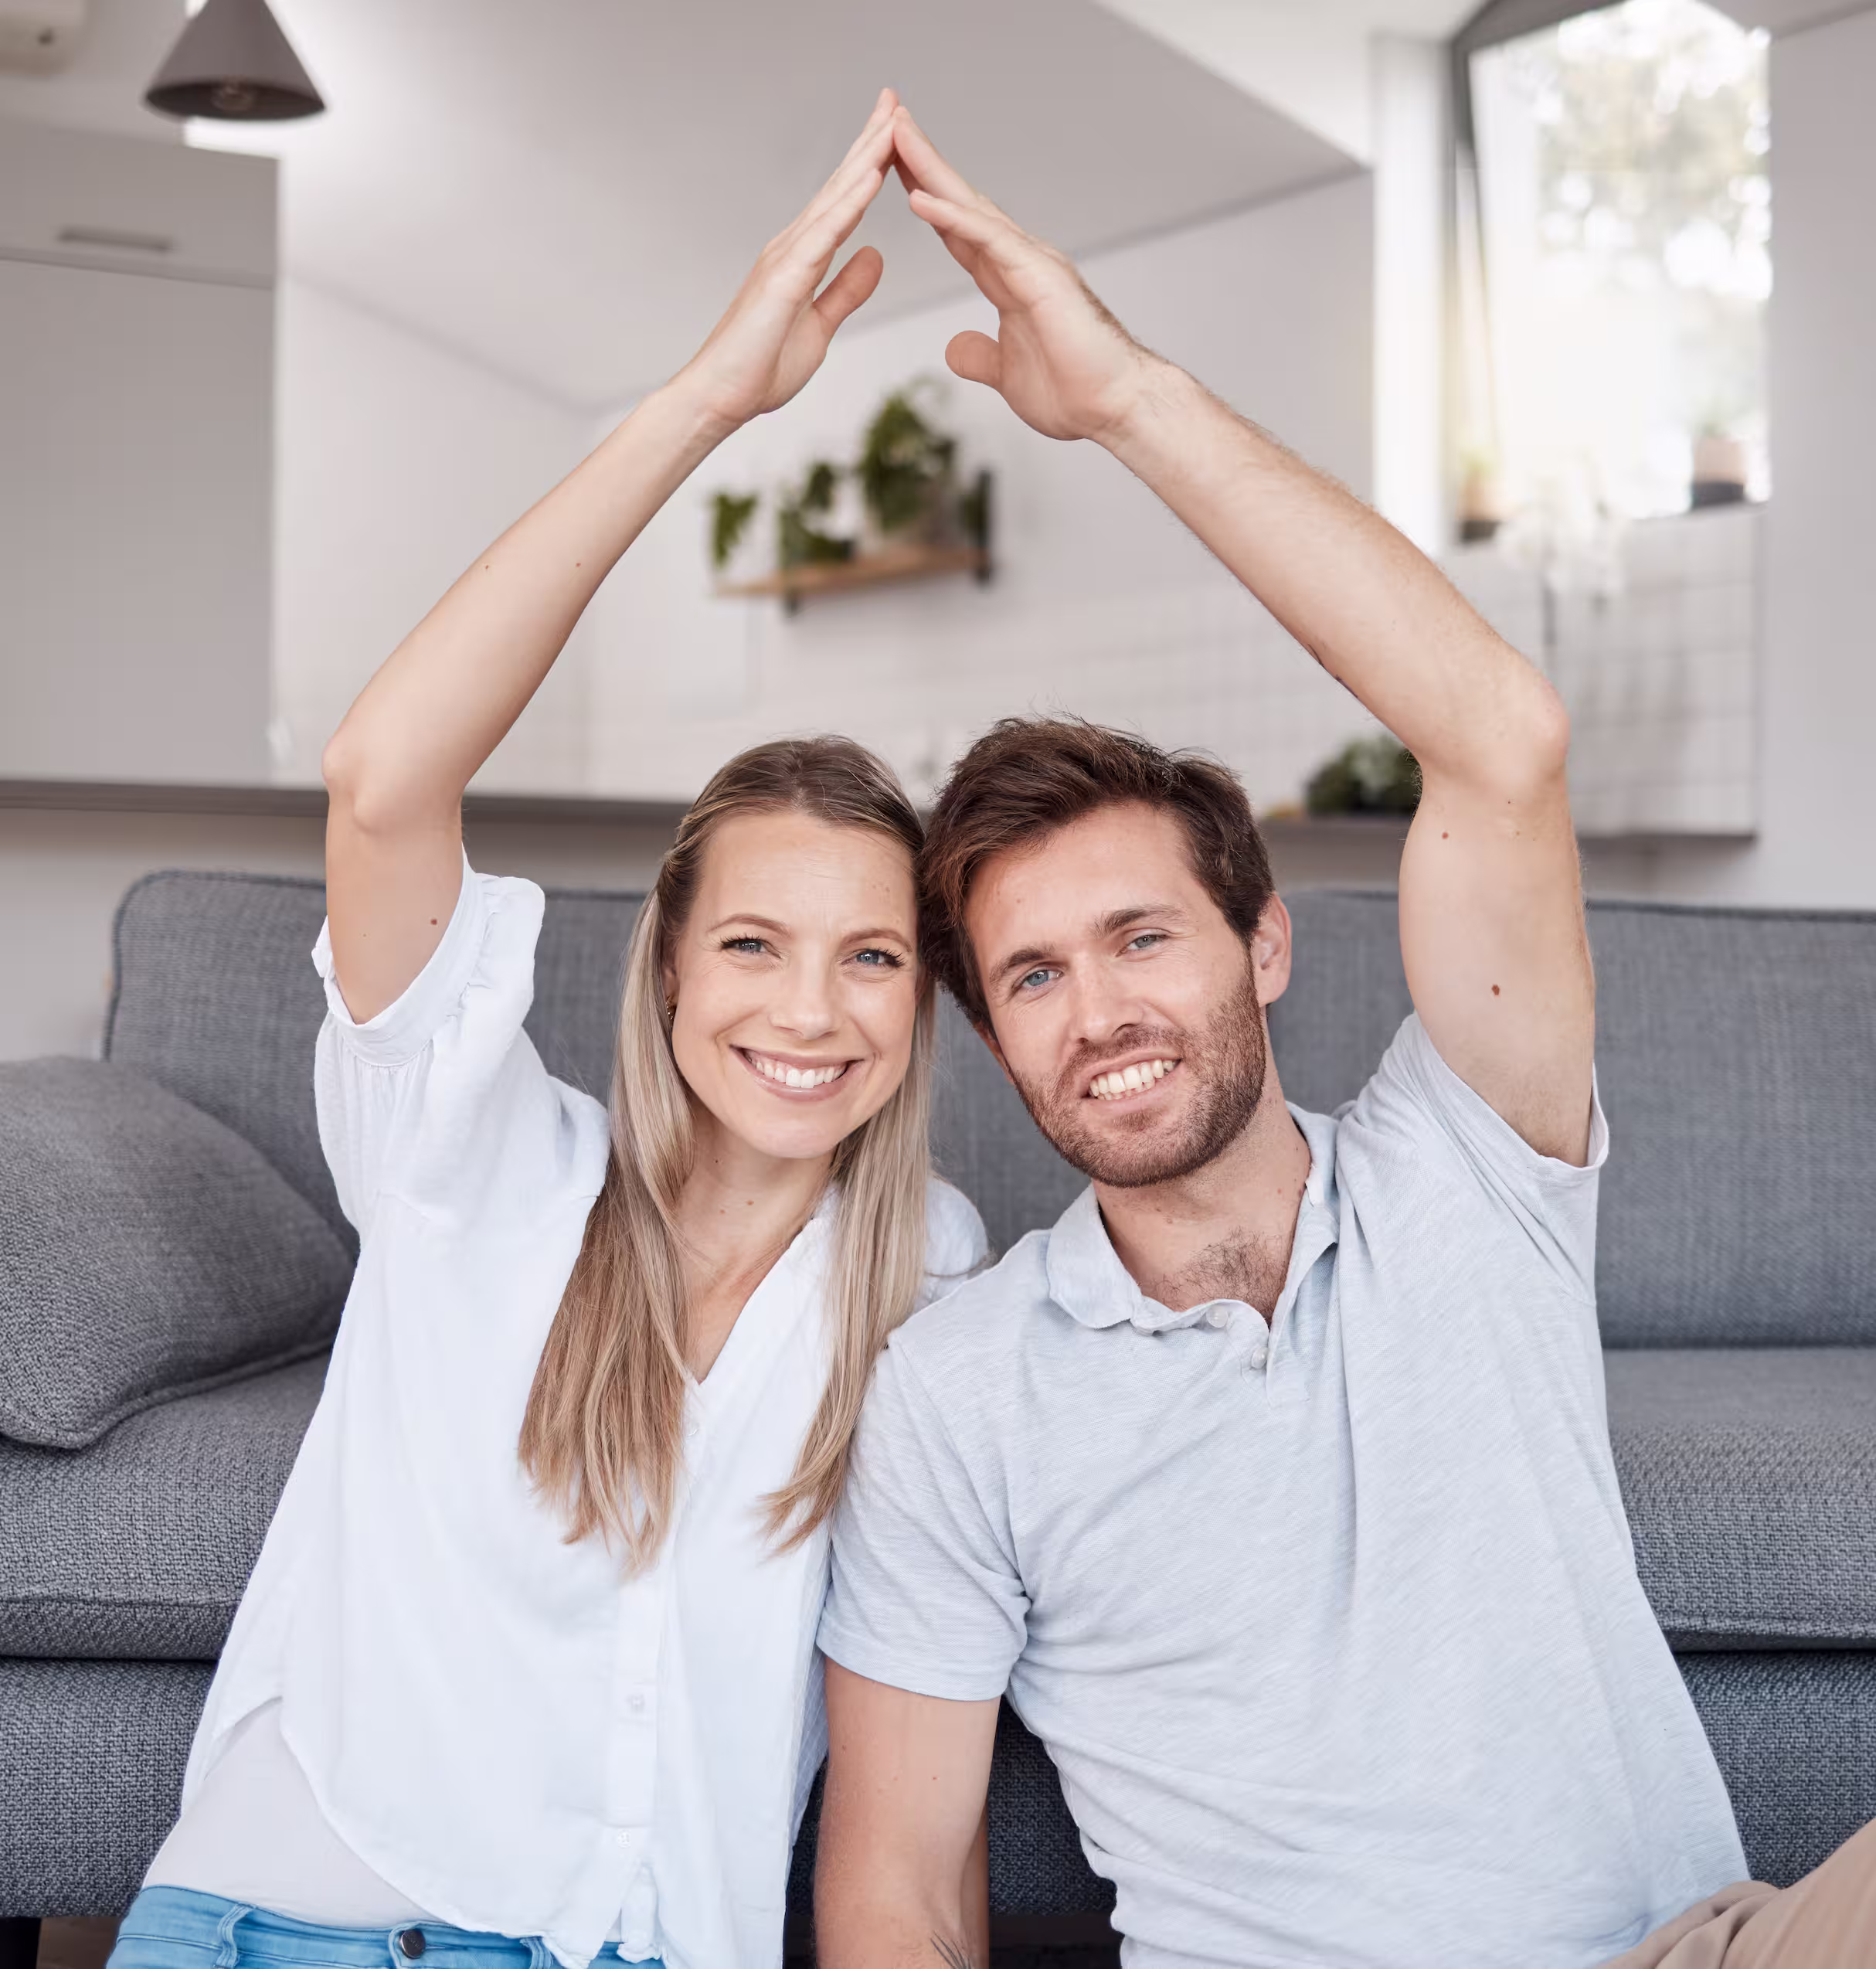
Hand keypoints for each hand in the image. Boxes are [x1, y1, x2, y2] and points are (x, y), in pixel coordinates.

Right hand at [673, 90, 897, 435]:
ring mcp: (785, 259)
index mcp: (802, 258)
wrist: (719, 399)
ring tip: (891, 122)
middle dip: (868, 142)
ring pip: (833, 199)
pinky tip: (872, 178)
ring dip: (864, 159)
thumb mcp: (819, 327)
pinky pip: (823, 235)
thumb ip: (845, 290)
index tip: (895, 132)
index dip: (870, 166)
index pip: (843, 203)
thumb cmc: (759, 370)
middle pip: (839, 186)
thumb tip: (874, 256)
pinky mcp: (783, 280)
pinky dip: (848, 204)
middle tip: (895, 100)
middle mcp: (791, 247)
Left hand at [892, 106, 1160, 445]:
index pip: (958, 229)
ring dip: (931, 169)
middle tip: (887, 117)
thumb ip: (981, 355)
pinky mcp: (1040, 275)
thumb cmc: (1076, 391)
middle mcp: (1021, 259)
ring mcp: (1032, 261)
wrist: (1117, 407)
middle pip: (960, 202)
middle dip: (923, 161)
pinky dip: (953, 217)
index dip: (925, 197)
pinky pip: (989, 239)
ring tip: (895, 133)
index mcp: (1010, 278)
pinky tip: (919, 197)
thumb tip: (954, 348)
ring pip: (971, 206)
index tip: (890, 167)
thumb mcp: (1007, 374)